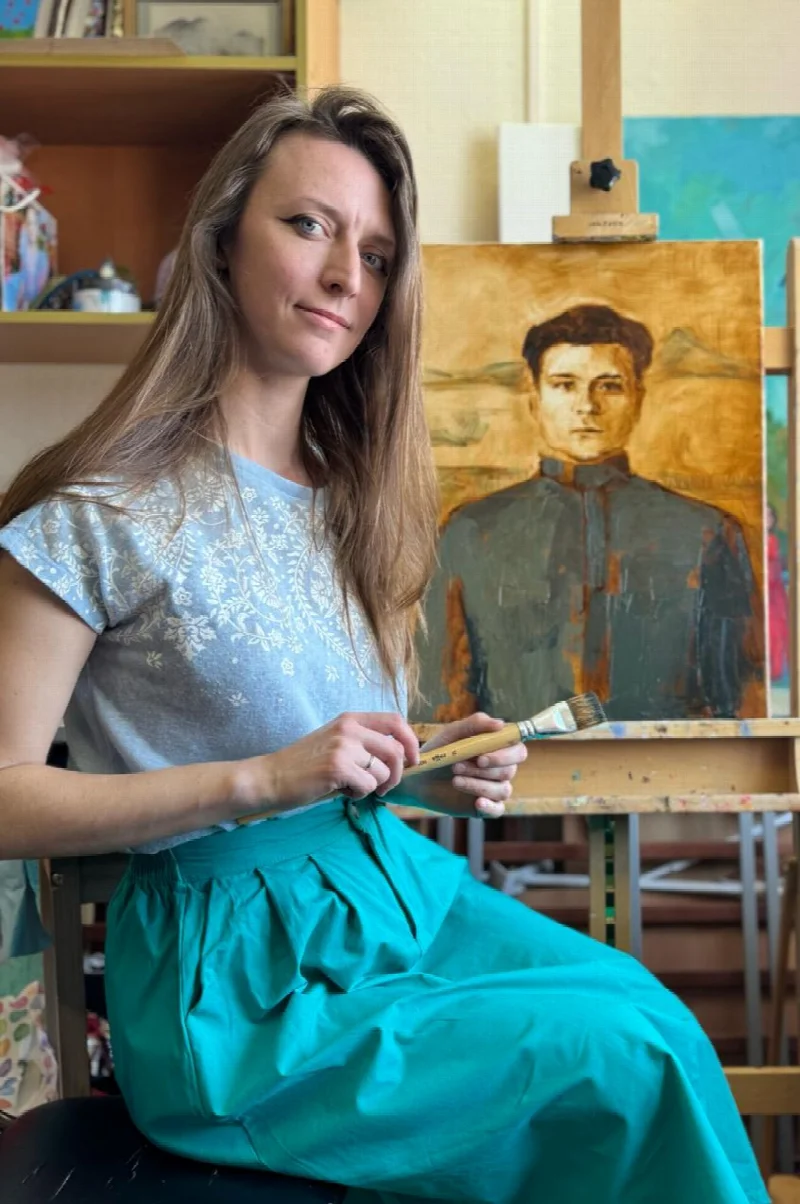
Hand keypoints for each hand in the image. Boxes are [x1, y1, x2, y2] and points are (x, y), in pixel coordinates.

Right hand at [251, 712, 419, 813]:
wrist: (270, 777)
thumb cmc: (304, 765)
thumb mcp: (335, 742)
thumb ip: (364, 743)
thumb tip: (401, 757)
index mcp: (350, 719)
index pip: (396, 721)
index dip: (411, 742)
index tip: (412, 760)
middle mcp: (349, 728)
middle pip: (396, 750)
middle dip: (398, 774)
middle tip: (385, 787)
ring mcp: (343, 746)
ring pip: (384, 771)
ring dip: (375, 786)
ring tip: (352, 786)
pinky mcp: (337, 767)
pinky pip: (368, 786)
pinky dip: (359, 794)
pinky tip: (341, 791)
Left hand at [420, 712, 526, 818]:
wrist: (418, 777)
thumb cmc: (438, 751)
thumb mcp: (452, 734)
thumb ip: (475, 724)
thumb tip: (501, 724)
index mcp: (497, 749)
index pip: (517, 750)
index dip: (504, 755)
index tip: (480, 757)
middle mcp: (500, 768)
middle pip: (510, 771)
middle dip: (483, 770)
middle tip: (457, 767)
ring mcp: (493, 788)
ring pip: (502, 790)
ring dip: (477, 784)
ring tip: (453, 779)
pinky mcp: (485, 806)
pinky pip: (498, 809)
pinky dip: (490, 806)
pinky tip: (477, 802)